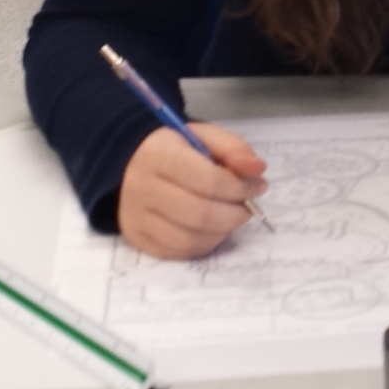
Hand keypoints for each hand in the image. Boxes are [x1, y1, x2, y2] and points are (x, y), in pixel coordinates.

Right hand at [118, 122, 267, 259]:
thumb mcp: (205, 136)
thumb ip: (234, 148)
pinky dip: (204, 244)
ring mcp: (136, 218)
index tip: (258, 186)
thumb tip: (258, 170)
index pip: (208, 181)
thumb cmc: (175, 148)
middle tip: (247, 207)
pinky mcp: (137, 238)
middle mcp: (143, 189)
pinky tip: (213, 229)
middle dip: (234, 214)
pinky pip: (177, 252)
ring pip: (189, 239)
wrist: (130, 162)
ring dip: (221, 232)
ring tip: (231, 217)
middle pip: (199, 214)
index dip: (240, 188)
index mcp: (160, 156)